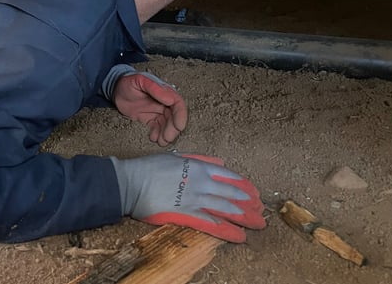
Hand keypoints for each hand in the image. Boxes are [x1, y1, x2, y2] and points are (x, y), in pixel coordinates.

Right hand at [111, 153, 265, 242]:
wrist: (131, 182)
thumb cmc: (149, 167)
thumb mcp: (175, 157)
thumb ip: (198, 159)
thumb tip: (218, 162)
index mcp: (198, 167)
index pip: (227, 176)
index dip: (242, 184)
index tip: (253, 191)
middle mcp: (200, 182)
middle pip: (230, 193)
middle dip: (248, 202)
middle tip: (260, 209)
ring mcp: (194, 199)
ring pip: (225, 208)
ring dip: (243, 216)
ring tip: (257, 223)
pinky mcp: (185, 214)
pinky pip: (209, 223)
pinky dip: (225, 229)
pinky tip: (238, 235)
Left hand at [113, 72, 186, 145]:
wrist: (116, 90)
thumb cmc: (128, 82)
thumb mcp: (140, 81)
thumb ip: (155, 88)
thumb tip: (170, 99)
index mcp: (164, 92)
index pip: (177, 104)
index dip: (180, 116)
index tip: (179, 126)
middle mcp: (163, 102)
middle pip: (174, 117)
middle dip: (172, 129)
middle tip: (167, 138)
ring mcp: (157, 111)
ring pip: (166, 124)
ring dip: (166, 134)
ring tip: (162, 142)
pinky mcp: (150, 119)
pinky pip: (157, 128)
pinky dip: (157, 134)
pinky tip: (153, 138)